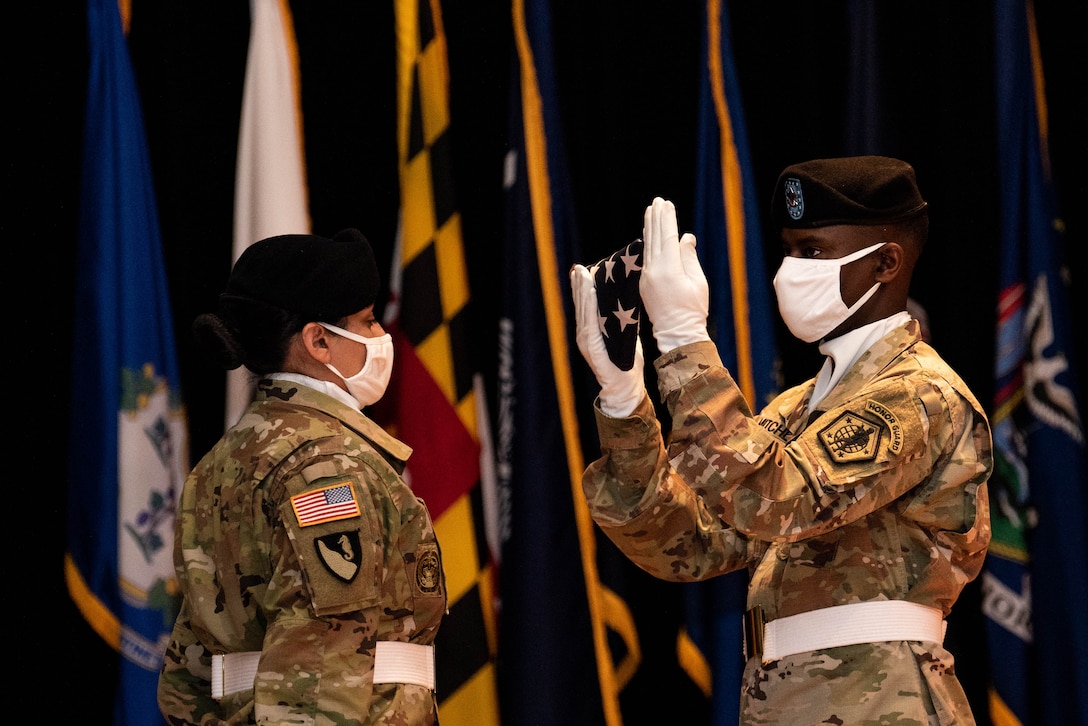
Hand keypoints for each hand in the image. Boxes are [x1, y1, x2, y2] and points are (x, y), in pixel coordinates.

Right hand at [570, 263, 645, 416]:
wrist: (626, 390)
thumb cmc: (626, 364)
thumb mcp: (623, 338)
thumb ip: (619, 323)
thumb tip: (626, 303)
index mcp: (591, 333)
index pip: (585, 307)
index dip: (582, 289)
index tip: (582, 270)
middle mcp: (585, 336)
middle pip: (580, 306)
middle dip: (579, 286)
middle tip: (579, 267)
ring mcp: (587, 343)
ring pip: (583, 312)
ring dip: (581, 292)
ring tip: (582, 274)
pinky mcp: (594, 349)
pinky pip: (590, 324)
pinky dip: (588, 306)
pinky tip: (590, 293)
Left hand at [639, 197, 709, 351]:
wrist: (677, 334)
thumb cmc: (693, 309)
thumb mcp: (698, 282)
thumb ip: (689, 257)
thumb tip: (685, 237)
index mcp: (668, 270)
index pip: (667, 237)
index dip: (667, 219)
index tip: (667, 203)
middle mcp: (653, 271)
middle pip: (654, 239)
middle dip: (656, 218)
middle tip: (657, 201)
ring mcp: (646, 278)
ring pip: (647, 247)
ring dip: (649, 227)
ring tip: (650, 210)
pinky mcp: (644, 283)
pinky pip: (646, 257)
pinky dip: (647, 242)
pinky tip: (648, 234)